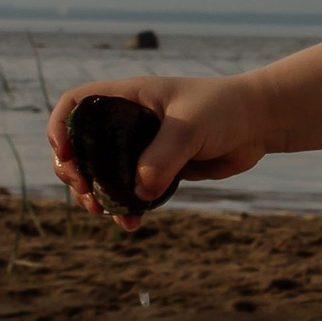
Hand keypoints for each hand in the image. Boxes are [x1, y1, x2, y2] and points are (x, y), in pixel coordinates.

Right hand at [45, 76, 267, 219]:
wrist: (260, 123)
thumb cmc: (224, 109)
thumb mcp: (189, 127)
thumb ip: (162, 156)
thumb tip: (140, 192)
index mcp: (127, 97)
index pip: (76, 104)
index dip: (61, 127)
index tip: (66, 154)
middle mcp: (128, 120)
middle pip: (82, 145)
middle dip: (75, 171)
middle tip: (85, 192)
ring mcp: (143, 146)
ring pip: (105, 173)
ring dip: (97, 194)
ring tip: (102, 211)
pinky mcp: (160, 169)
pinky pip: (133, 190)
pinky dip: (127, 207)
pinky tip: (131, 223)